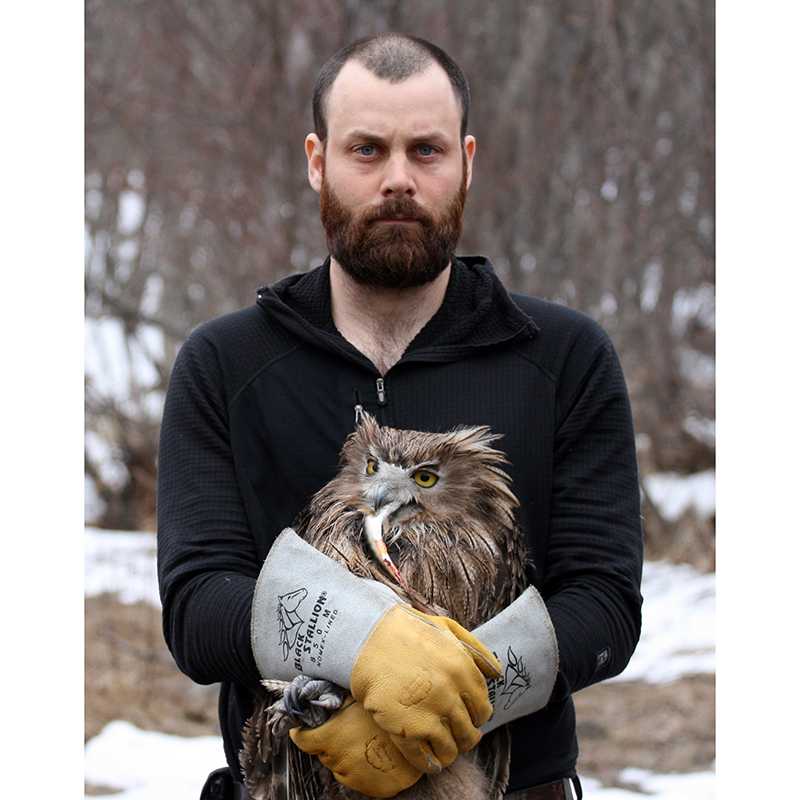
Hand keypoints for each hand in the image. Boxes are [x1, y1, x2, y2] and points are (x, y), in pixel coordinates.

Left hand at [290, 697, 421, 797]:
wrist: (425, 732)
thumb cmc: (392, 707)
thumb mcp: (362, 698)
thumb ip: (340, 702)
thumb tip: (319, 694)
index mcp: (332, 736)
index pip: (303, 738)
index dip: (302, 732)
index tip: (300, 727)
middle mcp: (340, 759)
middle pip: (324, 754)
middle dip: (330, 742)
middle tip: (345, 729)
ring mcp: (357, 777)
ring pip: (341, 769)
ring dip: (347, 757)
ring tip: (363, 740)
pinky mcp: (377, 790)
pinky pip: (360, 781)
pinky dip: (362, 770)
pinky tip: (373, 754)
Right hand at [350, 605, 500, 773]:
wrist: (365, 637)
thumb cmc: (406, 630)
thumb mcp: (446, 628)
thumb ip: (476, 650)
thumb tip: (498, 674)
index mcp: (462, 669)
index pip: (483, 709)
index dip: (476, 716)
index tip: (467, 717)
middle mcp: (450, 693)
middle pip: (469, 732)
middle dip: (464, 736)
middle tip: (454, 734)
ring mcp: (428, 712)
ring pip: (451, 749)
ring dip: (449, 751)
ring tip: (442, 748)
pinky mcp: (406, 729)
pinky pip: (426, 759)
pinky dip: (430, 764)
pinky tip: (429, 761)